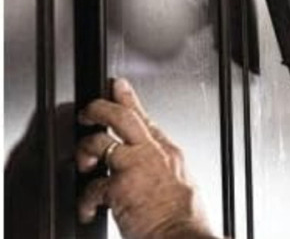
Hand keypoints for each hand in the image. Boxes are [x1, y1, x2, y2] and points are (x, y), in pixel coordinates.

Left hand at [76, 78, 214, 238]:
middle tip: (87, 112)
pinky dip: (86, 201)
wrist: (182, 236)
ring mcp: (134, 168)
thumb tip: (151, 170)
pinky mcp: (119, 187)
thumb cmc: (185, 219)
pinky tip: (89, 210)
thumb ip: (163, 170)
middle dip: (99, 108)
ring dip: (85, 153)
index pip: (146, 118)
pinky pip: (92, 186)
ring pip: (99, 142)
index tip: (117, 86)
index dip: (128, 99)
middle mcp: (152, 154)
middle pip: (121, 116)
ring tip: (84, 165)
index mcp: (169, 153)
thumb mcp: (183, 184)